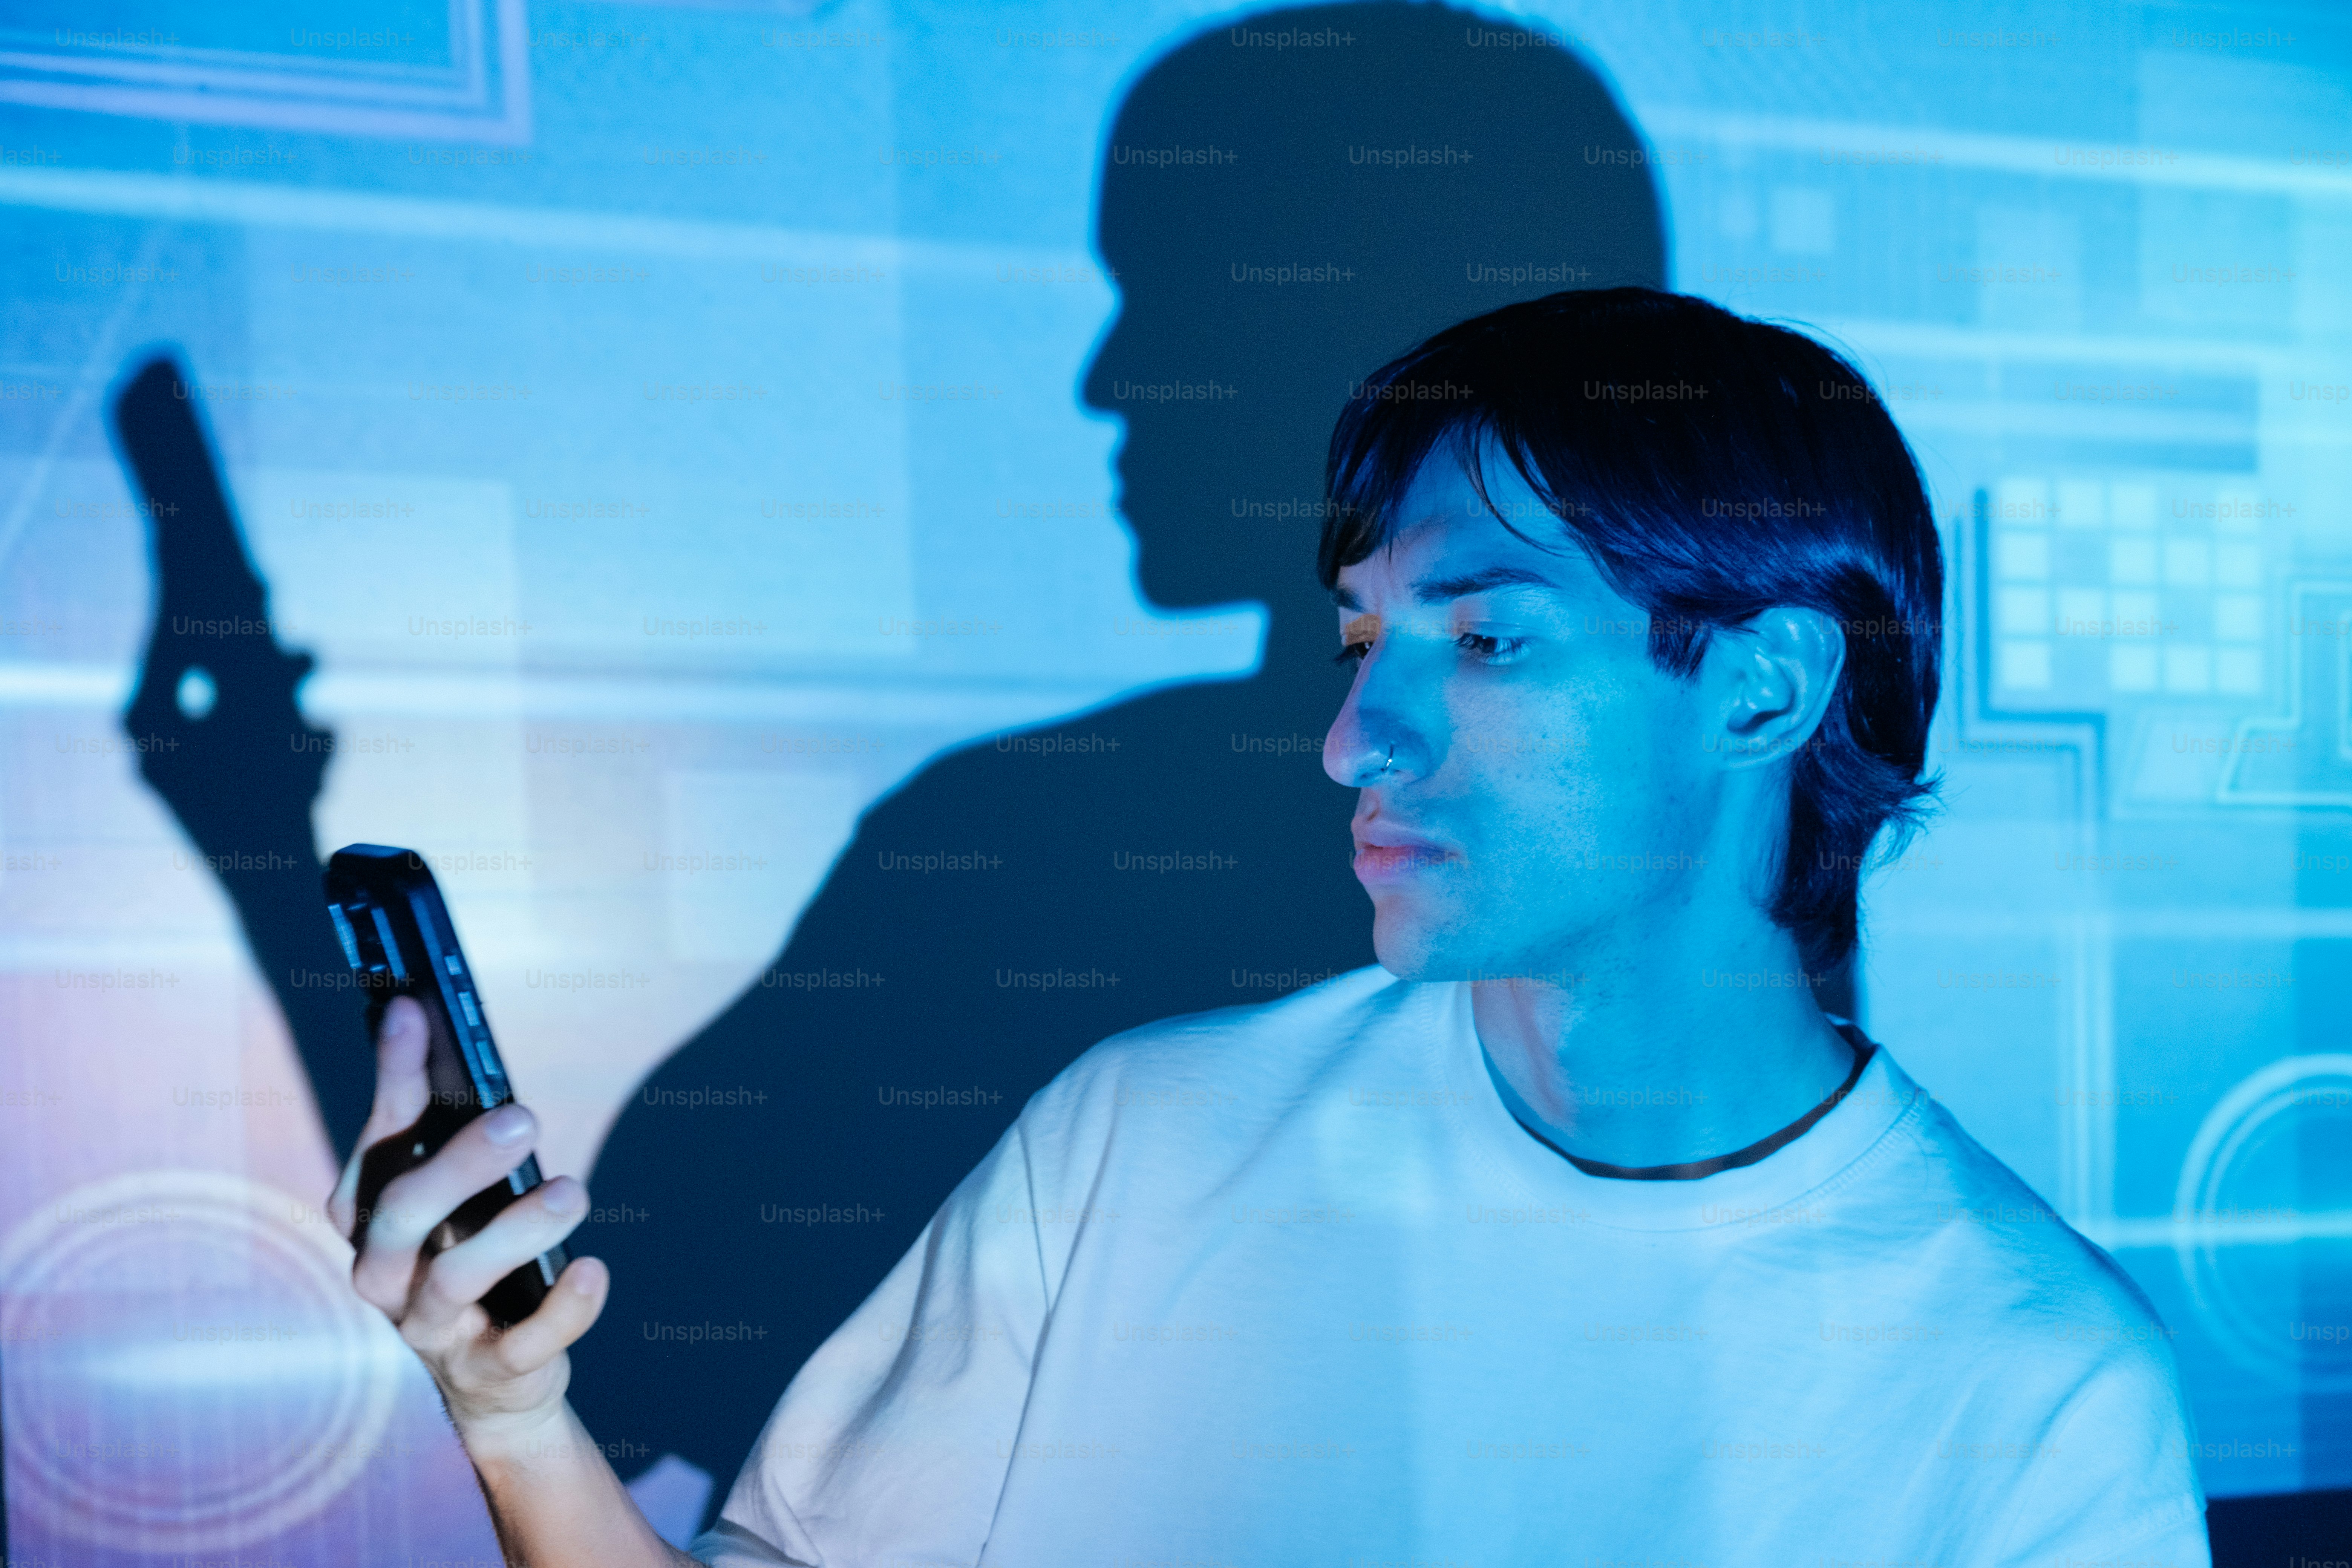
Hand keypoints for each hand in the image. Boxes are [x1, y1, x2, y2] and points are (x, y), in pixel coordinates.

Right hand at [329, 996, 609, 1455]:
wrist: (497, 1378)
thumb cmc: (474, 1255)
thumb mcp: (459, 1196)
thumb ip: (449, 1130)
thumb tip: (445, 1025)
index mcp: (373, 1218)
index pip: (376, 1139)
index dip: (392, 1075)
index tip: (413, 1009)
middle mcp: (386, 1274)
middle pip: (402, 1213)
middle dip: (459, 1161)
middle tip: (523, 1117)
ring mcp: (432, 1329)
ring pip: (455, 1279)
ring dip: (518, 1230)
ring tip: (573, 1191)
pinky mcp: (487, 1371)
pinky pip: (522, 1345)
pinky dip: (562, 1309)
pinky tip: (593, 1271)